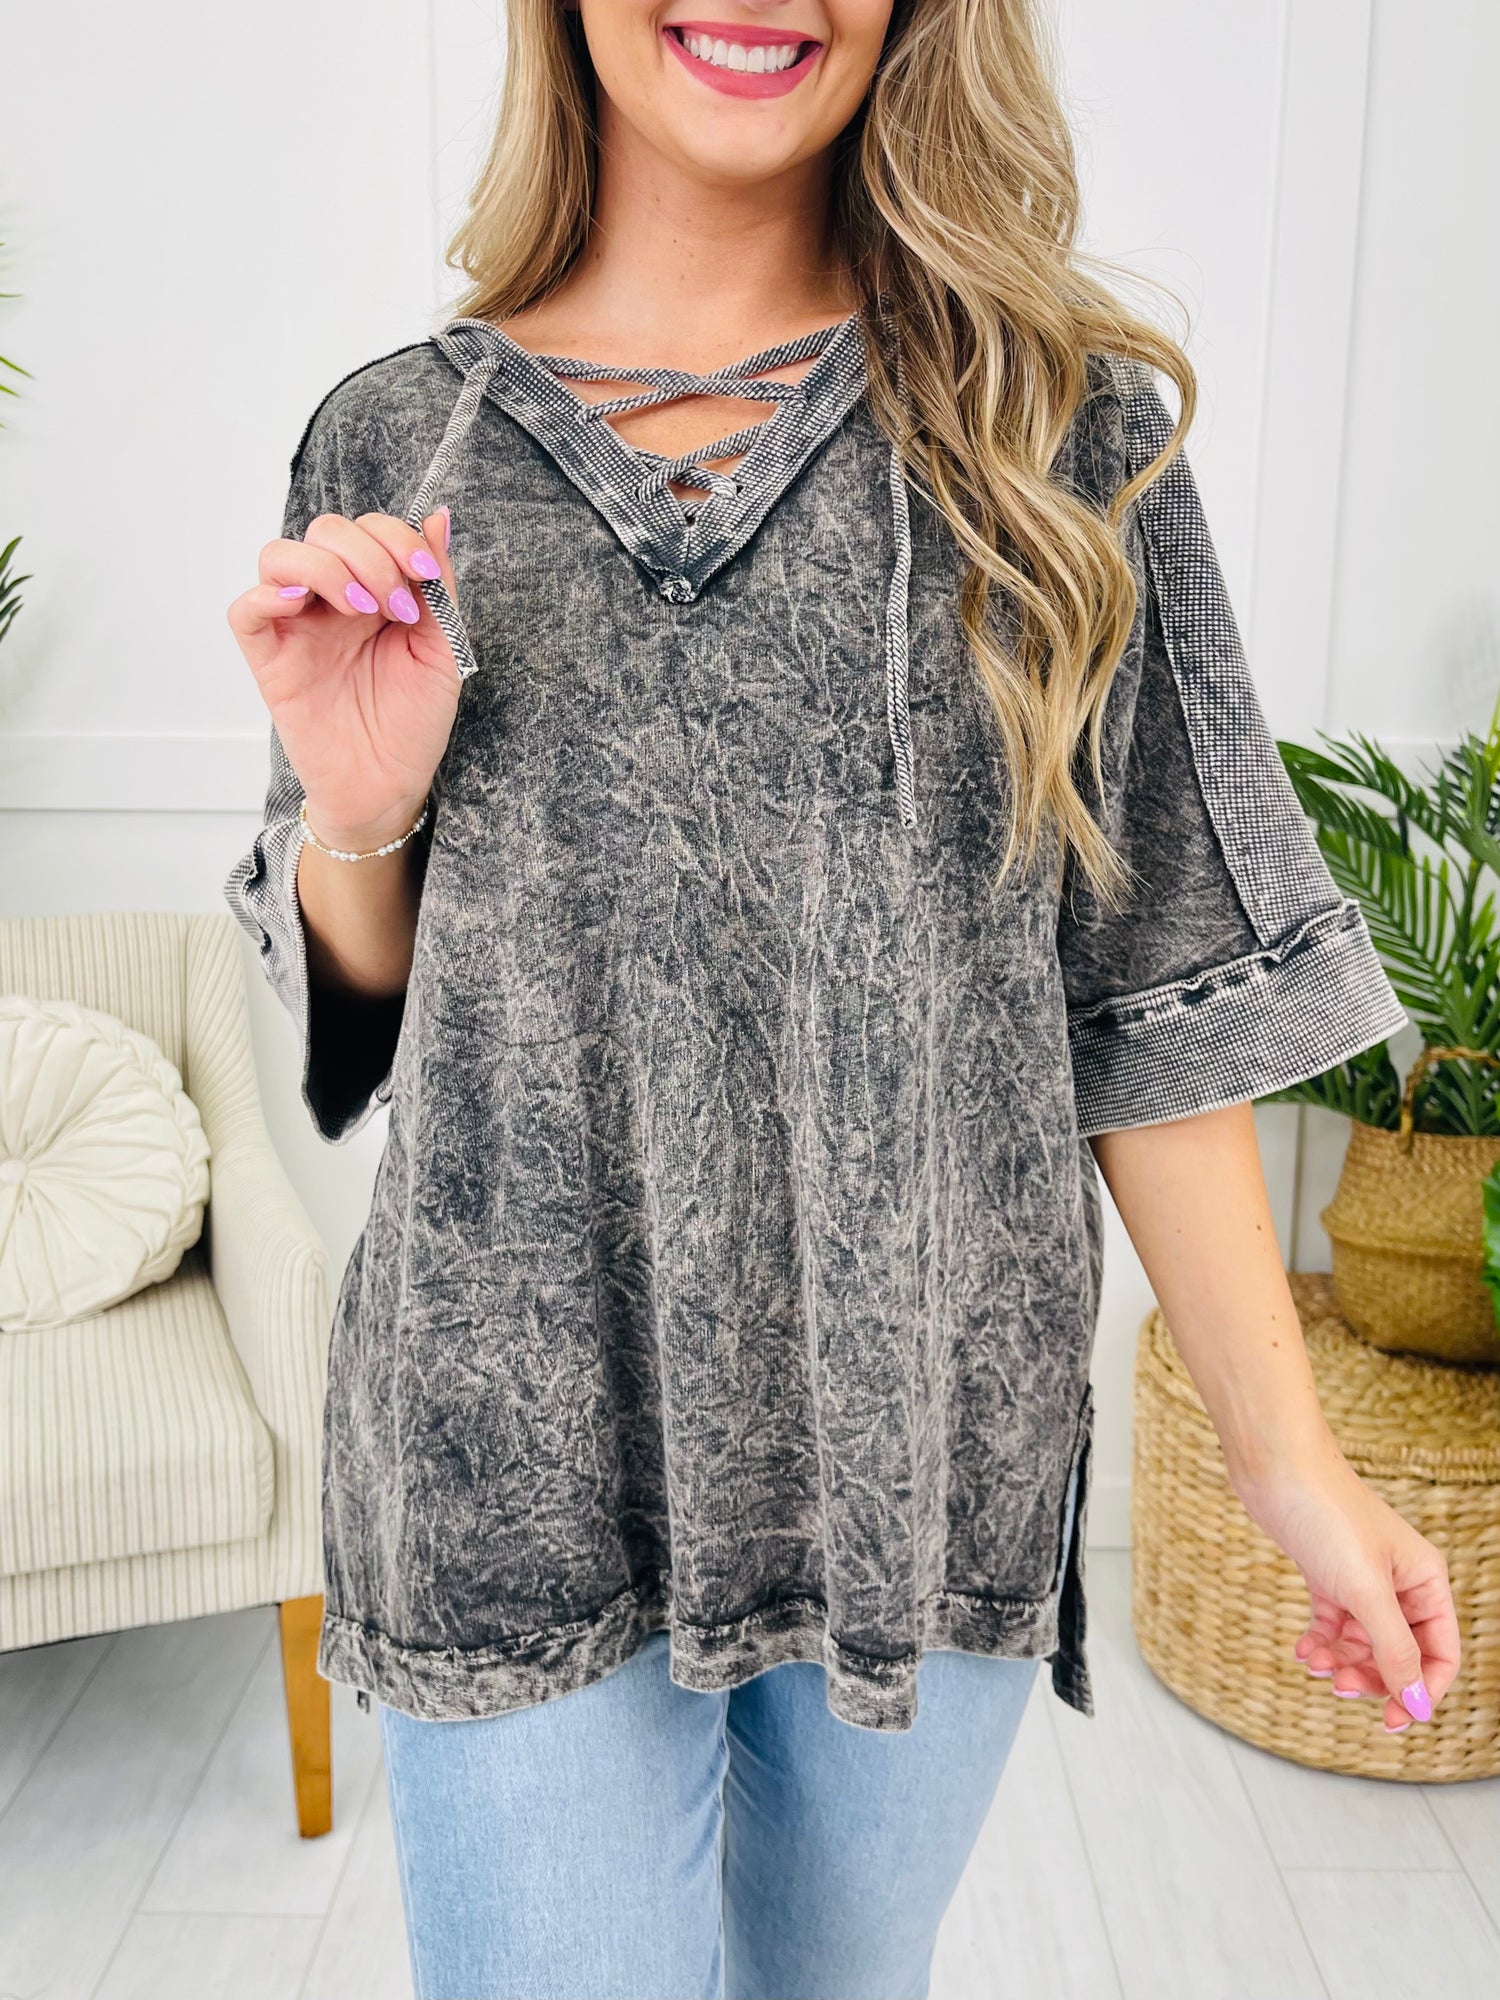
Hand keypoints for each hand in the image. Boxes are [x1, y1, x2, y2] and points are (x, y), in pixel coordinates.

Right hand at [227, 507, 461, 848]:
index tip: (426, 574)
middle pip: (325, 530)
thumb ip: (438, 585)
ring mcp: (296, 626)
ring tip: (363, 609)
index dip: (397, 537)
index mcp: (374, 590)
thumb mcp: (443, 648)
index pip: (369, 529)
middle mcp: (331, 600)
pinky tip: (303, 606)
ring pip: (280, 555)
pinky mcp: (269, 658)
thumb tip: (438, 515)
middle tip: (396, 605)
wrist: (389, 784)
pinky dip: (266, 595)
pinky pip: (245, 610)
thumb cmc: (414, 722)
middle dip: (368, 553)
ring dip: (325, 567)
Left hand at [1233, 1442, 1459, 1733]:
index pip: (1440, 1654)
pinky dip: (1320, 1642)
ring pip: (1363, 1642)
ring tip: (1314, 1664)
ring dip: (1342, 1662)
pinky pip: (1333, 1624)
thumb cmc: (1326, 1516)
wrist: (1274, 1468)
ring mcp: (1362, 1578)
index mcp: (1426, 1581)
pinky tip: (1303, 1650)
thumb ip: (1393, 1649)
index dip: (1421, 1690)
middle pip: (1400, 1654)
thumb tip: (1416, 1703)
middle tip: (1340, 1687)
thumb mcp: (1366, 1591)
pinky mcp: (1327, 1574)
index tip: (1393, 1720)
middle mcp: (1400, 1582)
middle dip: (1373, 1677)